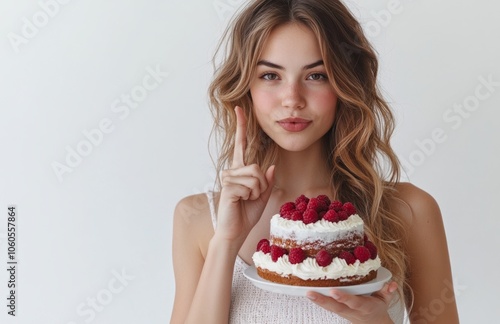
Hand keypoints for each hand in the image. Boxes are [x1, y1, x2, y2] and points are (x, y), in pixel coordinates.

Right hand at [215, 106, 274, 244]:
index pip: (240, 144)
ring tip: (246, 200)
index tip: (239, 108)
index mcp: (240, 170)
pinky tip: (240, 202)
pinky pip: (250, 185)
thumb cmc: (246, 214)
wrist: (235, 231)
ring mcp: (228, 178)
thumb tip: (272, 167)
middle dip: (262, 185)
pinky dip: (251, 195)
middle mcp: (232, 171)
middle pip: (257, 167)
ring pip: (255, 175)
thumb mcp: (262, 196)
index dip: (241, 126)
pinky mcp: (228, 186)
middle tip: (252, 198)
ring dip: (257, 191)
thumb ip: (267, 181)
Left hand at [306, 281, 397, 323]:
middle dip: (323, 301)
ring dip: (318, 301)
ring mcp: (344, 312)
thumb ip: (387, 291)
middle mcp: (352, 311)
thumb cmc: (376, 308)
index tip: (333, 292)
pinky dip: (318, 301)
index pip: (353, 302)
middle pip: (336, 307)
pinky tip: (309, 294)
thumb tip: (392, 284)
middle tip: (310, 293)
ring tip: (307, 293)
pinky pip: (327, 307)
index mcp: (364, 307)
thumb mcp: (384, 300)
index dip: (343, 298)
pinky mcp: (338, 311)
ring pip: (329, 308)